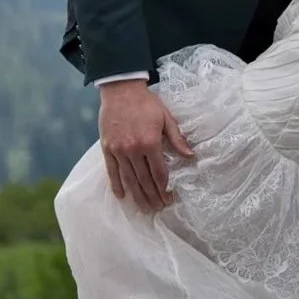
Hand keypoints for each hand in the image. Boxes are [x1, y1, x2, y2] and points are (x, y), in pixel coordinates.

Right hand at [98, 79, 195, 211]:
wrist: (121, 89)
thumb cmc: (146, 103)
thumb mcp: (166, 118)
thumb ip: (177, 139)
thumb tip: (190, 156)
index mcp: (151, 142)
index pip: (159, 172)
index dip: (164, 188)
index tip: (169, 199)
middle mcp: (133, 149)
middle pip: (144, 180)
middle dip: (152, 197)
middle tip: (158, 209)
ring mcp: (119, 150)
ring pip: (129, 179)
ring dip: (137, 196)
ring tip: (144, 209)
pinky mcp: (107, 148)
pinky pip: (112, 171)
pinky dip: (117, 184)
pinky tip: (122, 196)